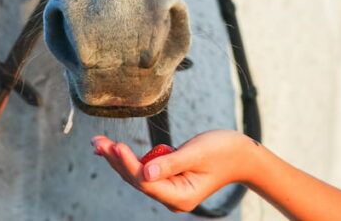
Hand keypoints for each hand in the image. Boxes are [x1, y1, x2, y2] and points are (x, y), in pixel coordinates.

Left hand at [91, 130, 259, 212]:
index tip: (115, 145)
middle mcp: (172, 198)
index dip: (129, 163)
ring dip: (119, 159)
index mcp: (181, 196)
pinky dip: (131, 159)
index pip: (146, 181)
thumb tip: (145, 173)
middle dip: (117, 160)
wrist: (243, 155)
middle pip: (137, 180)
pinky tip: (115, 150)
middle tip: (97, 141)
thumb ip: (172, 162)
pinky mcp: (170, 179)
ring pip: (138, 175)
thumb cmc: (225, 151)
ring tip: (99, 143)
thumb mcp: (198, 153)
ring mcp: (170, 190)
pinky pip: (145, 171)